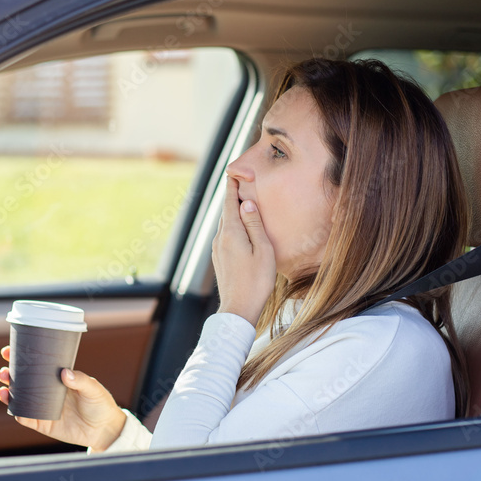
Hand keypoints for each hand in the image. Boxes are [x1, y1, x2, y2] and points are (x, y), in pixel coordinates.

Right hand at [0, 346, 125, 451]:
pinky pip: (27, 419)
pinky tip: (13, 408)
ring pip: (20, 400)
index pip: (36, 366)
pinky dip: (19, 414)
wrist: (104, 430)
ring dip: (9, 394)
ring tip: (3, 389)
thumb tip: (64, 372)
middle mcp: (47, 392)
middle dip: (10, 375)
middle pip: (23, 382)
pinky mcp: (45, 424)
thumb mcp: (93, 388)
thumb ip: (80, 380)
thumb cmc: (100, 404)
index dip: (21, 358)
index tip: (8, 352)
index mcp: (57, 379)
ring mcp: (44, 408)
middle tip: (4, 371)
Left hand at [212, 177, 276, 325]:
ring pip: (225, 223)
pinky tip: (240, 228)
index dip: (233, 185)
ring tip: (241, 200)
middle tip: (240, 180)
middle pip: (226, 211)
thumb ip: (254, 225)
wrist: (238, 309)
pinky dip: (232, 225)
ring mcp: (218, 249)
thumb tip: (246, 202)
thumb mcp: (263, 250)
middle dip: (233, 195)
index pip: (230, 202)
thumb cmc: (256, 281)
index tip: (235, 171)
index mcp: (231, 232)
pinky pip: (225, 234)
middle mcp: (220, 238)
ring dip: (232, 211)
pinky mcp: (220, 259)